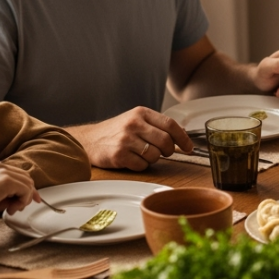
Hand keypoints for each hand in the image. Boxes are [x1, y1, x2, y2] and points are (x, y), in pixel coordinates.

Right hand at [0, 162, 38, 221]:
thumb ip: (5, 194)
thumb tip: (19, 200)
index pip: (18, 175)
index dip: (26, 188)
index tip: (30, 200)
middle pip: (26, 178)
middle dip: (26, 195)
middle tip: (16, 208)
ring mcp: (3, 172)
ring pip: (27, 183)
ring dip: (23, 199)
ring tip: (10, 210)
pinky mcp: (6, 180)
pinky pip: (25, 189)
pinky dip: (23, 200)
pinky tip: (11, 208)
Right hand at [70, 107, 191, 170]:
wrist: (89, 140)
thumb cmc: (116, 131)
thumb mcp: (136, 120)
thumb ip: (157, 125)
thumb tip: (181, 135)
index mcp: (141, 113)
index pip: (170, 124)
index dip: (183, 138)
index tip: (189, 148)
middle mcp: (134, 124)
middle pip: (166, 141)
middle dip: (168, 151)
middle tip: (164, 153)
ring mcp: (126, 140)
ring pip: (155, 155)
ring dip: (153, 159)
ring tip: (142, 154)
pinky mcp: (119, 155)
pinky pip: (142, 165)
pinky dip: (141, 166)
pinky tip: (132, 159)